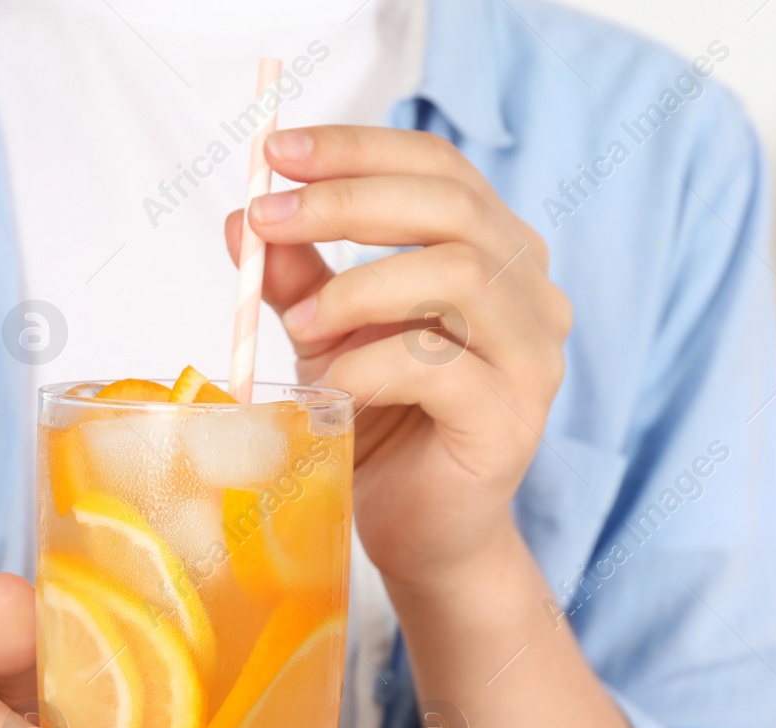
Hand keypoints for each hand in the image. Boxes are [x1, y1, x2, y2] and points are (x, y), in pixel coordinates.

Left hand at [224, 125, 572, 594]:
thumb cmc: (383, 423)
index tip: (276, 153)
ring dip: (360, 287)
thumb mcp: (327, 336)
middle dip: (348, 201)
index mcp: (495, 251)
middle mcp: (530, 291)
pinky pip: (442, 367)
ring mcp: (533, 355)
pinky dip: (372, 365)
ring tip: (298, 326)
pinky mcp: (513, 418)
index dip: (357, 150)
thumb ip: (297, 278)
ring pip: (460, 276)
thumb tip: (243, 219)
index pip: (437, 167)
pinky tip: (331, 385)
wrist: (418, 529)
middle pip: (452, 207)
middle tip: (269, 220)